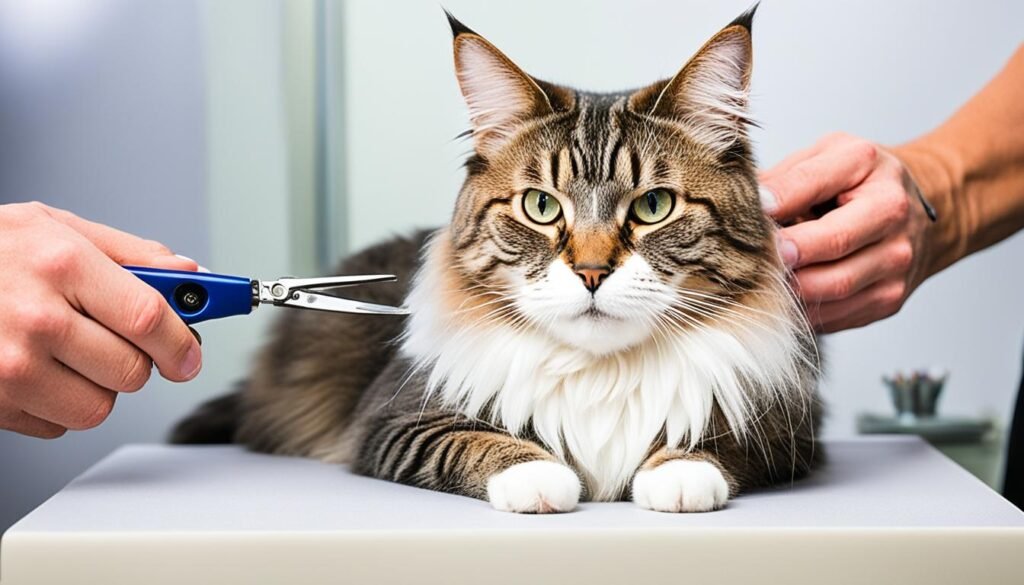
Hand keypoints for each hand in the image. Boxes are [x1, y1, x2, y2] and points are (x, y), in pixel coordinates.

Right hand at [0, 202, 202, 437]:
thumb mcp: (53, 227)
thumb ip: (128, 252)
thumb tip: (187, 275)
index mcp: (61, 266)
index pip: (150, 320)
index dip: (181, 343)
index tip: (189, 354)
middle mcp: (36, 320)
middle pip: (131, 372)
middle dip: (137, 362)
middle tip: (118, 342)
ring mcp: (8, 367)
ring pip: (98, 406)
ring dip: (96, 387)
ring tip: (68, 352)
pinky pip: (56, 424)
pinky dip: (58, 404)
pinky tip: (36, 368)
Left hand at [759, 133, 934, 332]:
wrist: (914, 214)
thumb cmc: (861, 182)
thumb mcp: (829, 157)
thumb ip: (790, 176)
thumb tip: (750, 201)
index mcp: (870, 171)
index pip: (814, 186)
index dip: (778, 202)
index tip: (751, 212)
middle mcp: (893, 220)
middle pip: (829, 245)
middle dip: (783, 254)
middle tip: (749, 257)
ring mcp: (895, 266)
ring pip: (829, 289)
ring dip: (787, 286)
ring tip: (760, 277)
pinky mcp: (887, 300)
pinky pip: (834, 316)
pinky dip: (802, 309)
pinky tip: (784, 295)